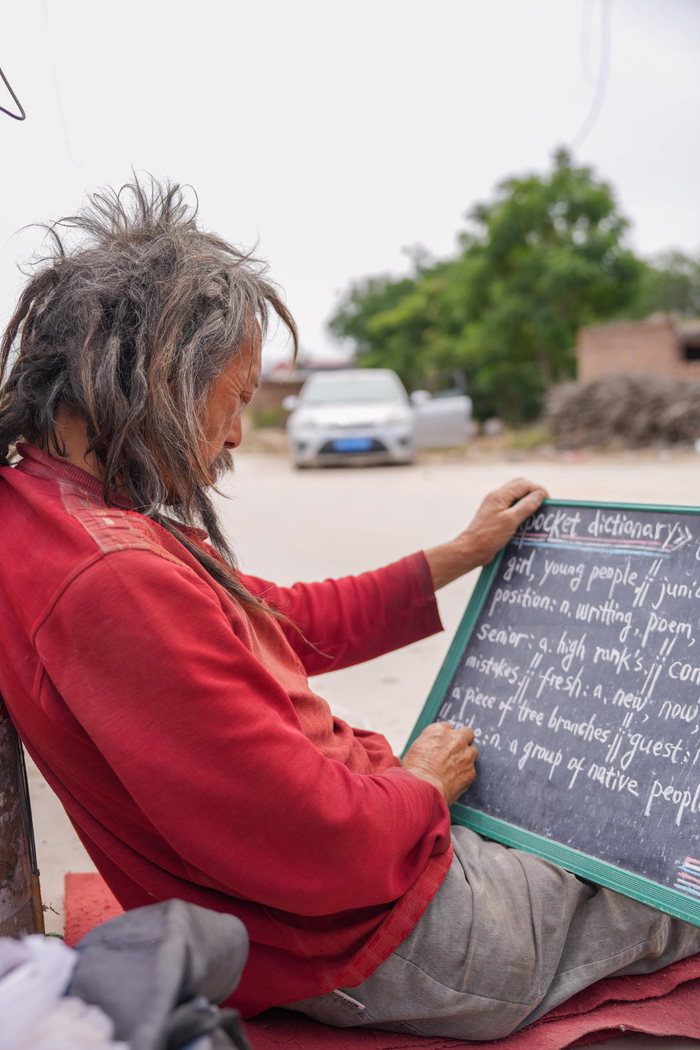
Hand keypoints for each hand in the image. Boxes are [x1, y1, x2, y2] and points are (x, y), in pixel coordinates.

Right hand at [401, 722, 478, 805]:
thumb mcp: (416, 748)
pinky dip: (465, 774)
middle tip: (456, 751)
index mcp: (439, 731)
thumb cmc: (413, 770)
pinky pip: (471, 770)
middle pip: (467, 733)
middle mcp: (455, 739)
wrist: (422, 787)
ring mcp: (466, 755)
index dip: (446, 738)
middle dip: (463, 741)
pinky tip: (454, 780)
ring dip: (467, 757)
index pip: (448, 728)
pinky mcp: (471, 772)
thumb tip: (432, 749)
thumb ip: (429, 744)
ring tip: (454, 768)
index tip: (443, 745)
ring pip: (473, 751)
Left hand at [425, 477, 547, 588]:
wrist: (471, 549)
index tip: (548, 501)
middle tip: (543, 504)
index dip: (538, 490)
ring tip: (536, 512)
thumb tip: (539, 495)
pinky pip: (510, 506)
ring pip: (515, 495)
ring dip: (527, 500)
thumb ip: (525, 506)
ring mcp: (494, 505)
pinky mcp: (494, 515)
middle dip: (533, 492)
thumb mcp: (510, 521)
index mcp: (499, 495)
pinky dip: (520, 509)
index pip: (524, 484)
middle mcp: (496, 497)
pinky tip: (525, 519)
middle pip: (519, 486)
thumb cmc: (488, 536)